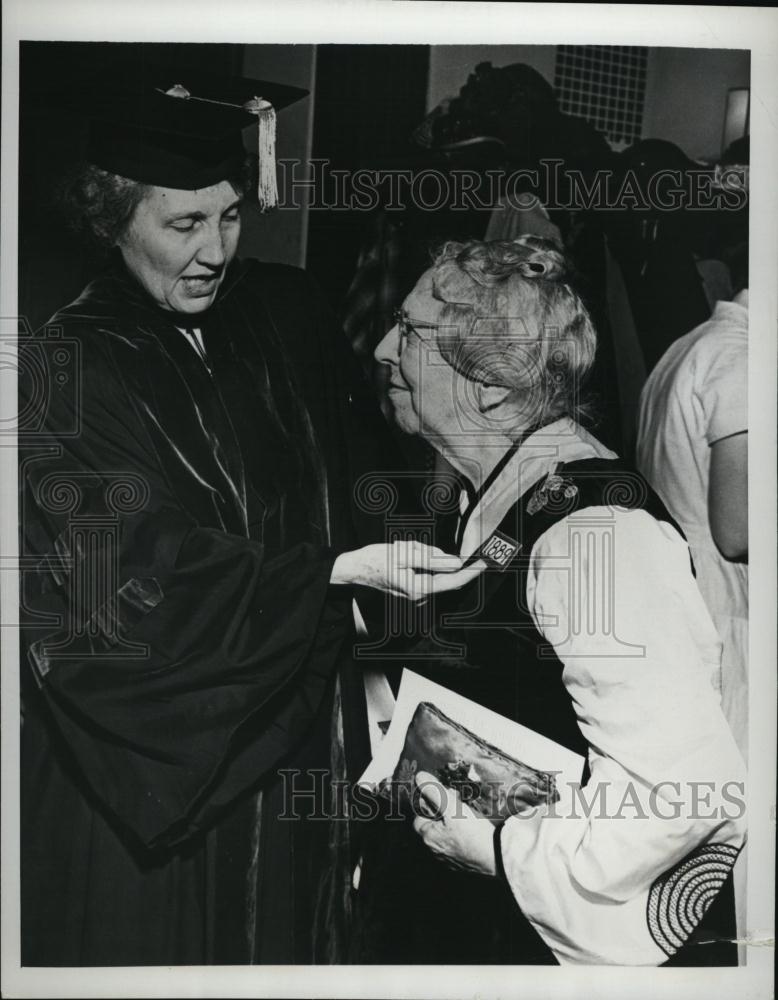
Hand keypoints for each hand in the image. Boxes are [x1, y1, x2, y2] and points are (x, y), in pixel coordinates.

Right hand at [330, 541, 485, 600]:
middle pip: (443, 573)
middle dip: (435, 557)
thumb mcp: (404, 553)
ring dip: (424, 557)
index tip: (484, 562)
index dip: (470, 571)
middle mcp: (420, 595)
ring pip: (434, 571)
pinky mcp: (413, 589)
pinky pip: (425, 572)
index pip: (453, 581)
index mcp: (419, 588)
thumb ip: (432, 559)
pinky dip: (419, 561)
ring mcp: (416, 593)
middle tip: (412, 547)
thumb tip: (456, 563)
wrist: (355, 568)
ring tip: (401, 551)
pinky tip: (400, 556)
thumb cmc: (376, 559)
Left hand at [411, 771, 496, 876]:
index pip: (419, 817)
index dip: (429, 805)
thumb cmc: (473, 832)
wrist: (497, 856)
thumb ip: (434, 791)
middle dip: (442, 813)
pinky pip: (457, 845)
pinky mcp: (462, 863)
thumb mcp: (452, 806)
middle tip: (456, 805)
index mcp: (428, 837)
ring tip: (467, 815)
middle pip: (433, 826)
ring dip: (452, 824)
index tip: (442, 799)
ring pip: (445, 835)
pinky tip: (473, 829)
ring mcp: (448, 859)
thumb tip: (419, 777)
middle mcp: (435, 851)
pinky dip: (462, 836)